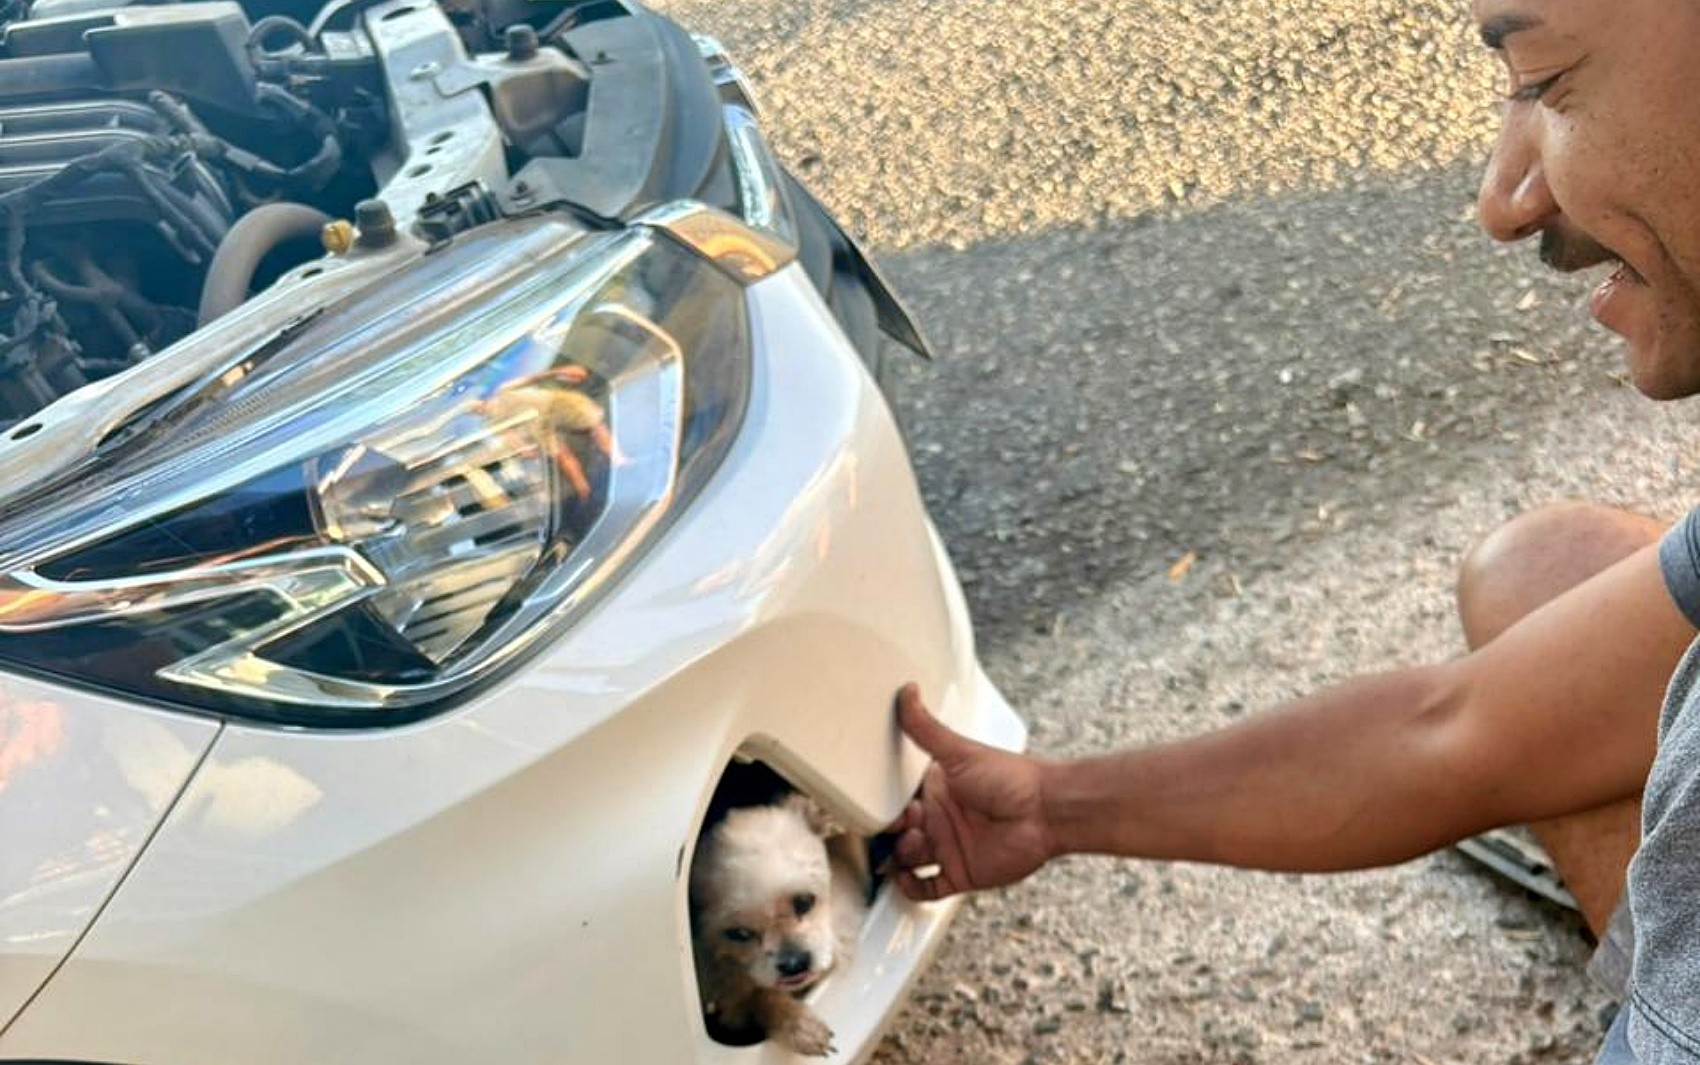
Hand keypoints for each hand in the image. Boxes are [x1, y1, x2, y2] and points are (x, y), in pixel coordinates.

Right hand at [885, 684, 1055, 899]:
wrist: (1046, 811)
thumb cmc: (1010, 778)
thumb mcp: (960, 751)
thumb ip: (926, 728)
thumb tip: (907, 692)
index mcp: (935, 789)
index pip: (897, 798)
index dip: (883, 802)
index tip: (869, 802)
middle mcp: (939, 818)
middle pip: (898, 831)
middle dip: (887, 831)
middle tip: (886, 828)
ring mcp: (948, 847)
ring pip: (907, 858)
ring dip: (899, 856)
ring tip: (911, 844)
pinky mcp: (960, 874)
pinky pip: (927, 888)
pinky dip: (911, 888)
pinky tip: (904, 879)